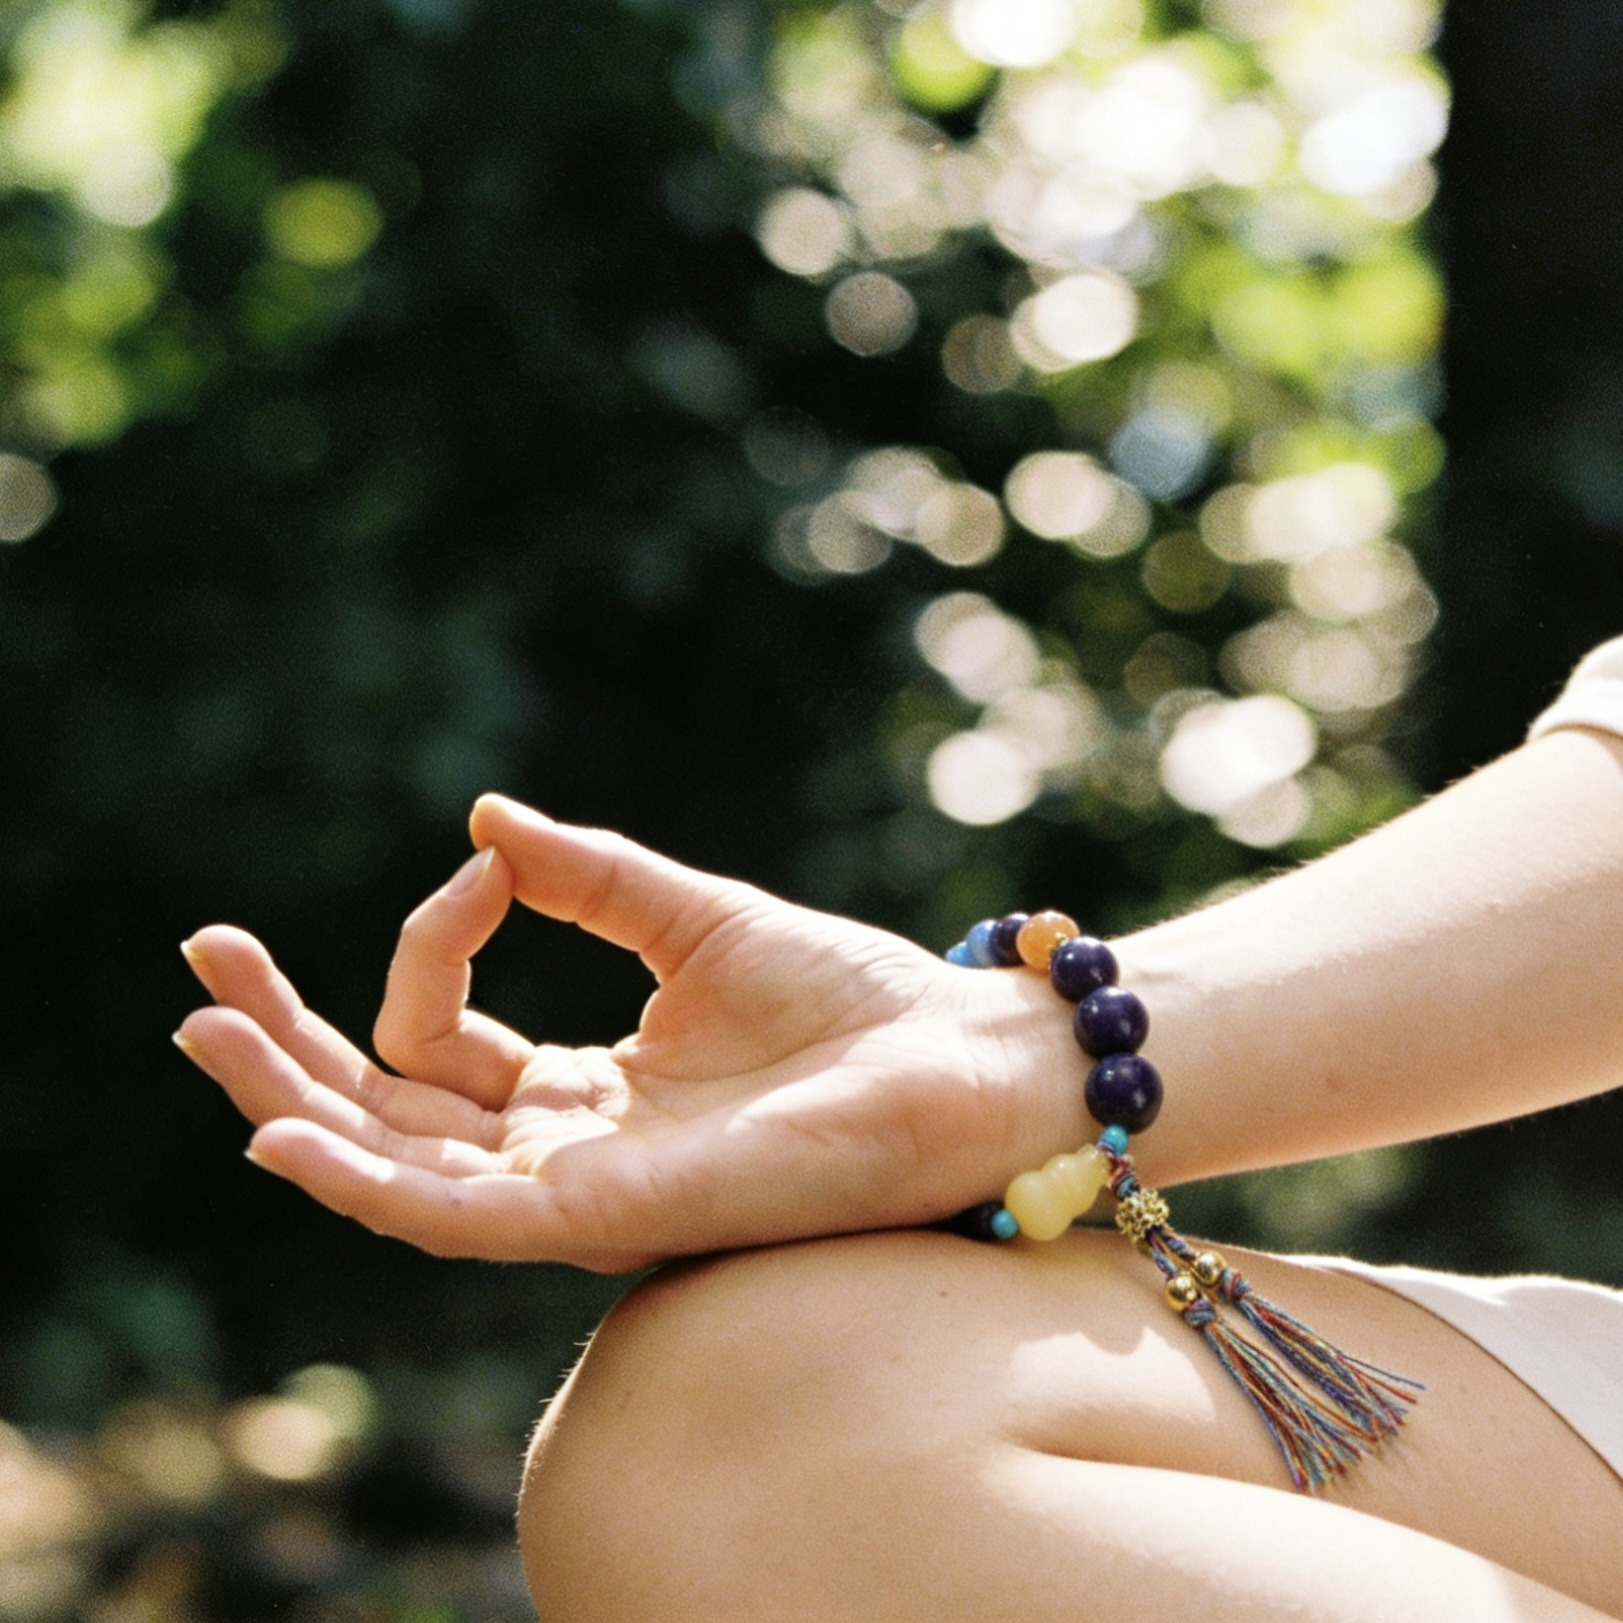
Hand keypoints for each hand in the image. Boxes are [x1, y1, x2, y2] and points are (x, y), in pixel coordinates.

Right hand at [176, 796, 1083, 1269]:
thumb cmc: (847, 1000)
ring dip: (297, 1107)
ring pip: (399, 1171)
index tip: (478, 871)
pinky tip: (288, 1132)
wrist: (953, 1060)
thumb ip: (590, 879)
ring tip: (209, 1036)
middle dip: (291, 1044)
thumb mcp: (695, 918)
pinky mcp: (607, 1219)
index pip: (445, 1036)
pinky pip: (458, 1222)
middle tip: (204, 968)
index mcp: (585, 1086)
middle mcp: (567, 1148)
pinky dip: (369, 1185)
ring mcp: (580, 1191)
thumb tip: (482, 821)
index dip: (432, 946)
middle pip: (390, 1111)